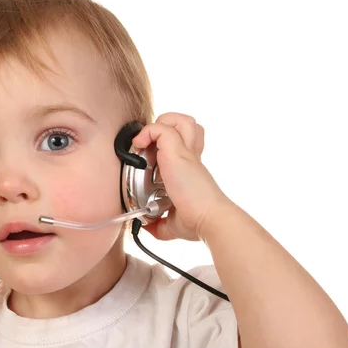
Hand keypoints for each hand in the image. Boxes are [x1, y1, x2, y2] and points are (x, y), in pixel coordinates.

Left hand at [132, 113, 231, 240]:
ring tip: (147, 142)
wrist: (208, 218)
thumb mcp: (174, 223)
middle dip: (167, 126)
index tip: (151, 158)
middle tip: (152, 146)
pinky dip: (147, 132)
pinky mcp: (178, 152)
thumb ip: (160, 224)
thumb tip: (147, 227)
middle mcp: (190, 156)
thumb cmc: (198, 220)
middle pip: (186, 124)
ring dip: (160, 124)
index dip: (168, 144)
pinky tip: (139, 146)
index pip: (184, 143)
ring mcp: (186, 152)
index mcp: (190, 169)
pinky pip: (161, 128)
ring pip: (178, 119)